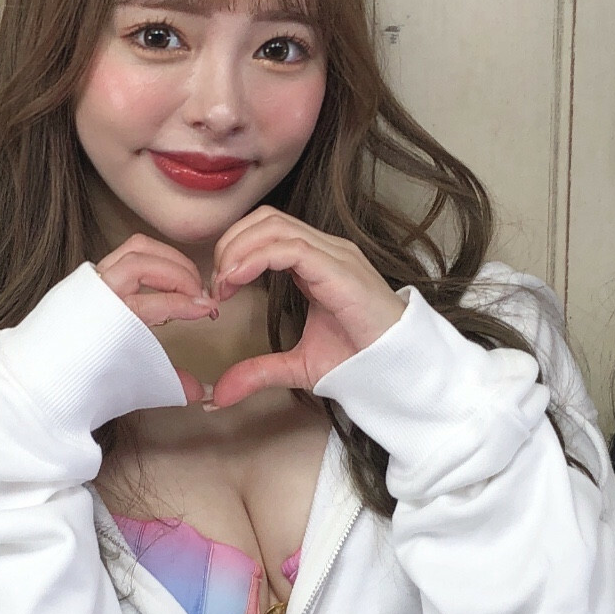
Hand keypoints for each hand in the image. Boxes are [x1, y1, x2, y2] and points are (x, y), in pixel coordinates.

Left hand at [95, 235, 214, 402]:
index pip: (158, 301)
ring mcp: (92, 281)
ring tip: (188, 279)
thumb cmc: (80, 382)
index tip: (209, 310)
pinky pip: (124, 253)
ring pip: (135, 249)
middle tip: (201, 294)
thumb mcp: (128, 384)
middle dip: (181, 274)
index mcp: (109, 318)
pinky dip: (151, 257)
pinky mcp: (90, 278)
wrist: (37, 383)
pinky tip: (165, 274)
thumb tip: (200, 390)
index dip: (188, 303)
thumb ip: (168, 380)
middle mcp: (98, 292)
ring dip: (168, 259)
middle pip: (145, 263)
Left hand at [205, 209, 402, 407]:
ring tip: (224, 284)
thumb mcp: (296, 366)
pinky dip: (256, 258)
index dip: (234, 249)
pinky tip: (237, 280)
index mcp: (317, 262)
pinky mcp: (339, 268)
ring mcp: (335, 255)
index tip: (218, 289)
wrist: (397, 369)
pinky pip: (290, 248)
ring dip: (238, 249)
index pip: (267, 230)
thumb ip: (258, 372)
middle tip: (216, 284)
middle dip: (230, 244)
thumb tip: (219, 395)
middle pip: (265, 219)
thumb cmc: (359, 360)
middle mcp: (326, 249)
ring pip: (273, 226)